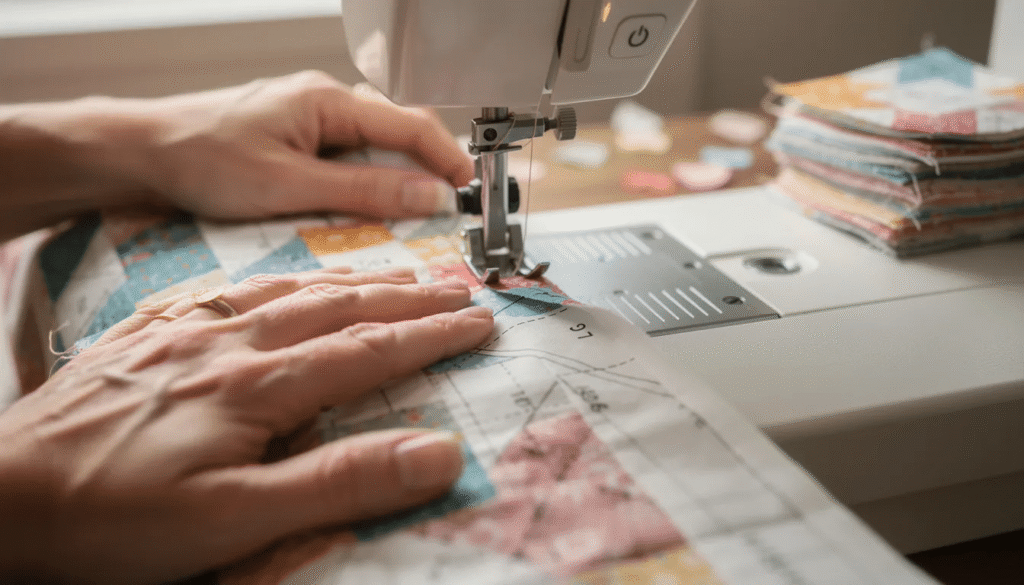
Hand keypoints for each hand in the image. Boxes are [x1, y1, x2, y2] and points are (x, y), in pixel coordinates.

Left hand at [0, 71, 473, 238]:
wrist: (141, 154)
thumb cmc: (203, 160)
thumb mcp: (292, 185)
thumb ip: (365, 191)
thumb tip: (428, 196)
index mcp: (328, 101)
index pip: (411, 126)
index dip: (448, 160)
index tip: (472, 192)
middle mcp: (323, 102)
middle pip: (396, 133)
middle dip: (427, 171)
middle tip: (448, 212)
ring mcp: (308, 118)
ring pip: (373, 147)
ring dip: (395, 179)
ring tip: (412, 217)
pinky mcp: (294, 138)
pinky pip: (346, 157)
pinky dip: (365, 182)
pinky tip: (363, 209)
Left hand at [0, 267, 493, 583]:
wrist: (4, 494)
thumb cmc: (114, 517)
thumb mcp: (237, 520)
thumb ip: (341, 482)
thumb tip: (438, 453)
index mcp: (259, 385)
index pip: (370, 349)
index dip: (432, 335)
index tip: (481, 321)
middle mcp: (229, 343)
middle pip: (338, 307)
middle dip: (406, 298)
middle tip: (456, 288)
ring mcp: (186, 333)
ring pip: (289, 290)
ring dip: (351, 280)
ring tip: (394, 275)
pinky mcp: (150, 335)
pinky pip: (229, 291)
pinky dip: (276, 281)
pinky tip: (281, 283)